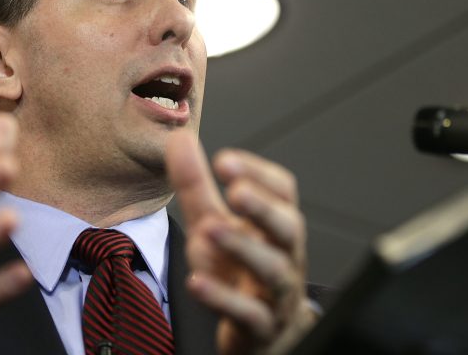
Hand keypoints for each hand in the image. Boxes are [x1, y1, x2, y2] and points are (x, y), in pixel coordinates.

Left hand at [166, 129, 315, 354]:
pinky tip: (196, 282)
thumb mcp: (212, 221)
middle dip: (263, 207)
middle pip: (287, 226)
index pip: (282, 190)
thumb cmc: (237, 267)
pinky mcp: (260, 326)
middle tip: (236, 191)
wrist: (260, 330)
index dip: (257, 173)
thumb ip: (196, 183)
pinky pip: (248, 314)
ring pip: (272, 270)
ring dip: (243, 248)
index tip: (224, 161)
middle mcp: (283, 254)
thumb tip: (179, 137)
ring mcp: (275, 293)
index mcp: (275, 223)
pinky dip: (223, 299)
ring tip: (210, 231)